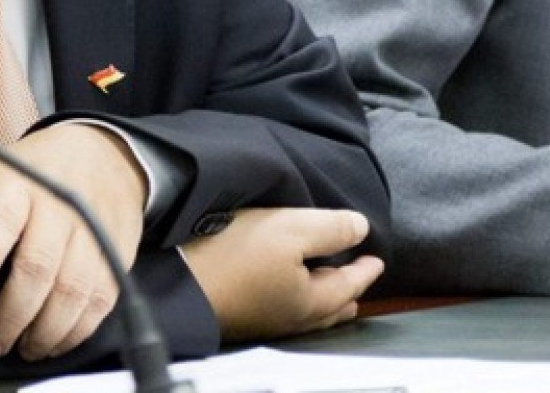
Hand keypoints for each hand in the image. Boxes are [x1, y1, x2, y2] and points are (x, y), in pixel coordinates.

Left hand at [0, 121, 147, 361]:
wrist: (105, 154)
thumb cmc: (37, 171)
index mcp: (22, 186)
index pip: (0, 223)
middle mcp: (61, 208)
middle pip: (39, 268)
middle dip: (13, 314)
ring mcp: (93, 232)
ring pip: (73, 292)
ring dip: (46, 331)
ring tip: (24, 348)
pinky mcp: (117, 253)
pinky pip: (101, 300)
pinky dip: (78, 330)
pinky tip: (56, 341)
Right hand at [179, 206, 383, 341]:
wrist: (173, 281)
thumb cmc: (232, 254)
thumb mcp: (287, 229)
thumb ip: (329, 228)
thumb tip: (361, 229)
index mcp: (310, 300)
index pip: (349, 285)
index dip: (364, 269)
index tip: (377, 260)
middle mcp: (290, 318)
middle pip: (330, 307)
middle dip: (346, 291)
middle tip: (357, 280)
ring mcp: (263, 321)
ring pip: (306, 313)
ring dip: (323, 299)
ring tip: (328, 290)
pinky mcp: (238, 315)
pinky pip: (283, 310)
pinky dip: (297, 300)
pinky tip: (287, 290)